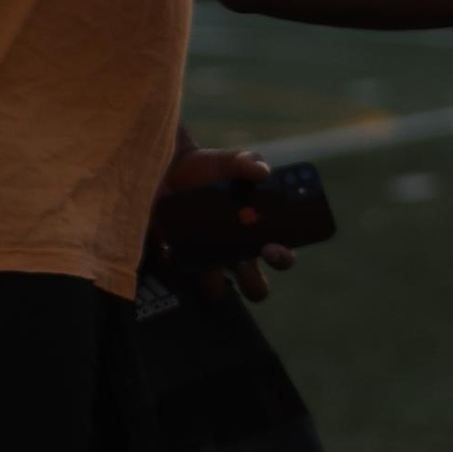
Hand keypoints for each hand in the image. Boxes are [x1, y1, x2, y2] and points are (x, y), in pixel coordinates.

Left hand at [152, 147, 291, 303]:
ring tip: (206, 264)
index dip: (282, 258)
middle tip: (241, 261)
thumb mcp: (230, 161)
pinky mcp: (181, 259)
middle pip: (256, 287)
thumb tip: (263, 172)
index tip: (271, 246)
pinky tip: (173, 248)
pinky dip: (179, 265)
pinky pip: (182, 276)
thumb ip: (248, 162)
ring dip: (215, 284)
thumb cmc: (209, 167)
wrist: (170, 168)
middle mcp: (238, 253)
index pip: (282, 256)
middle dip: (254, 284)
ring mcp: (209, 260)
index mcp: (258, 234)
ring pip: (219, 290)